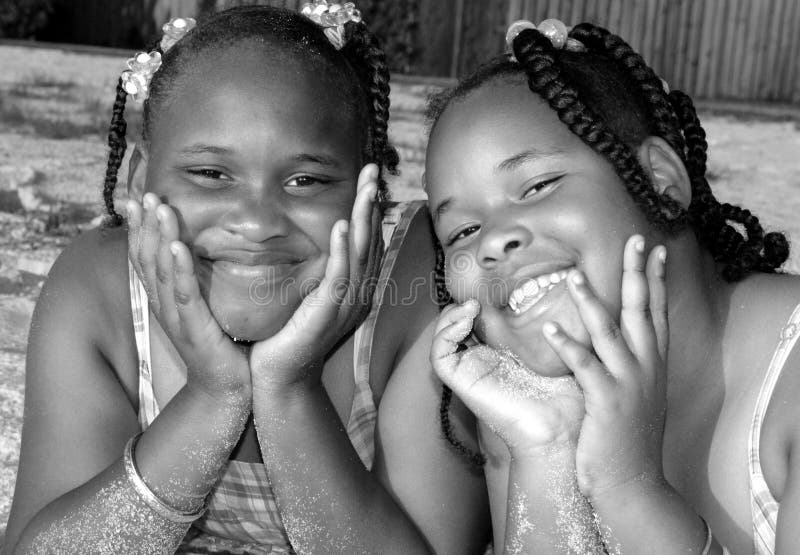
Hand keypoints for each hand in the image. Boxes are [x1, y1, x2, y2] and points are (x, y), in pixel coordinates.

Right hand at [127, 194, 250, 401]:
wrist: (226, 388)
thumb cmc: (220, 345)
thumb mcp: (204, 307)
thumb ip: (199, 281)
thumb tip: (203, 250)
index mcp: (165, 300)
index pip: (145, 259)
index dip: (138, 229)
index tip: (136, 200)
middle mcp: (164, 306)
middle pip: (147, 260)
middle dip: (145, 225)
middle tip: (144, 195)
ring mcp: (176, 319)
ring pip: (162, 271)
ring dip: (159, 237)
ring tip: (160, 209)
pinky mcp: (194, 330)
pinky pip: (185, 294)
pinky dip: (180, 269)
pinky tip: (177, 246)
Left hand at [248, 163, 379, 390]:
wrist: (279, 375)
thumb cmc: (287, 335)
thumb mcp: (304, 293)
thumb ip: (312, 267)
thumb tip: (306, 237)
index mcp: (353, 288)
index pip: (366, 241)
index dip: (369, 209)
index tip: (368, 179)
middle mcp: (357, 294)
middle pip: (370, 241)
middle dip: (371, 204)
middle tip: (373, 169)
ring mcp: (346, 305)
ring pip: (360, 255)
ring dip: (363, 219)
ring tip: (367, 188)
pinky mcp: (327, 314)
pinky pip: (338, 278)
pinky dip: (341, 251)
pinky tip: (341, 226)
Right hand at [430, 300, 584, 458]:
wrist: (562, 431)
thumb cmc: (569, 395)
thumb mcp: (562, 351)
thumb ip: (553, 327)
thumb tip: (559, 293)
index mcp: (502, 355)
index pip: (477, 322)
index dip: (478, 304)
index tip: (496, 291)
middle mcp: (481, 363)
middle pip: (455, 327)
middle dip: (461, 307)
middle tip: (480, 297)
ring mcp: (470, 373)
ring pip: (441, 338)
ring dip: (451, 317)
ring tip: (471, 306)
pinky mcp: (462, 382)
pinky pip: (439, 355)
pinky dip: (445, 333)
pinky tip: (467, 321)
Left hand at [542, 235, 668, 500]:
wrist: (632, 482)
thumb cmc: (629, 439)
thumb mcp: (638, 395)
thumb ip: (631, 364)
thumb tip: (622, 340)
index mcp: (653, 364)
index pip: (656, 312)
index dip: (655, 279)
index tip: (654, 249)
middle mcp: (646, 367)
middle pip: (642, 311)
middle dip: (637, 273)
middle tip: (636, 239)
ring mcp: (628, 383)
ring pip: (610, 332)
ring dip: (591, 301)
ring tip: (572, 274)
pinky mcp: (607, 401)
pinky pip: (585, 366)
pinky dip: (568, 344)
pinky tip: (551, 326)